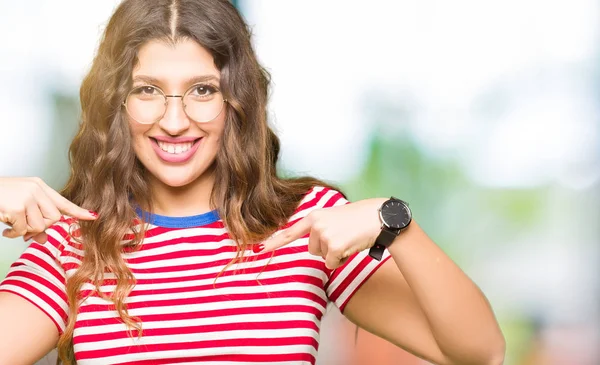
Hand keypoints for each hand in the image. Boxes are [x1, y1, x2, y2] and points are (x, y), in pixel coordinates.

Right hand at [0, 177, 96, 242]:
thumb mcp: (18, 207)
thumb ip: (33, 220)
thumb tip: (43, 239)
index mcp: (38, 186)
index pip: (62, 201)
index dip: (78, 211)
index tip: (93, 217)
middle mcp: (36, 189)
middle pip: (54, 218)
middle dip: (41, 228)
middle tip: (24, 230)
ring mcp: (27, 197)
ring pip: (39, 226)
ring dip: (24, 231)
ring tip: (11, 225)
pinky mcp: (17, 208)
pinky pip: (23, 230)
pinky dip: (13, 233)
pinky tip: (4, 228)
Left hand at [261, 198, 384, 268]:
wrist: (378, 217)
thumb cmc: (358, 219)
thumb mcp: (334, 217)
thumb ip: (320, 228)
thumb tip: (313, 247)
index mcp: (314, 216)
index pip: (290, 231)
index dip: (273, 242)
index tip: (258, 249)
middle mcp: (316, 225)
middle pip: (312, 250)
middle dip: (326, 249)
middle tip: (343, 237)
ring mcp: (324, 235)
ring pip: (323, 257)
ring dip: (335, 253)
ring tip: (349, 239)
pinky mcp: (334, 246)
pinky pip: (332, 263)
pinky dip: (342, 260)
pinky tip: (351, 246)